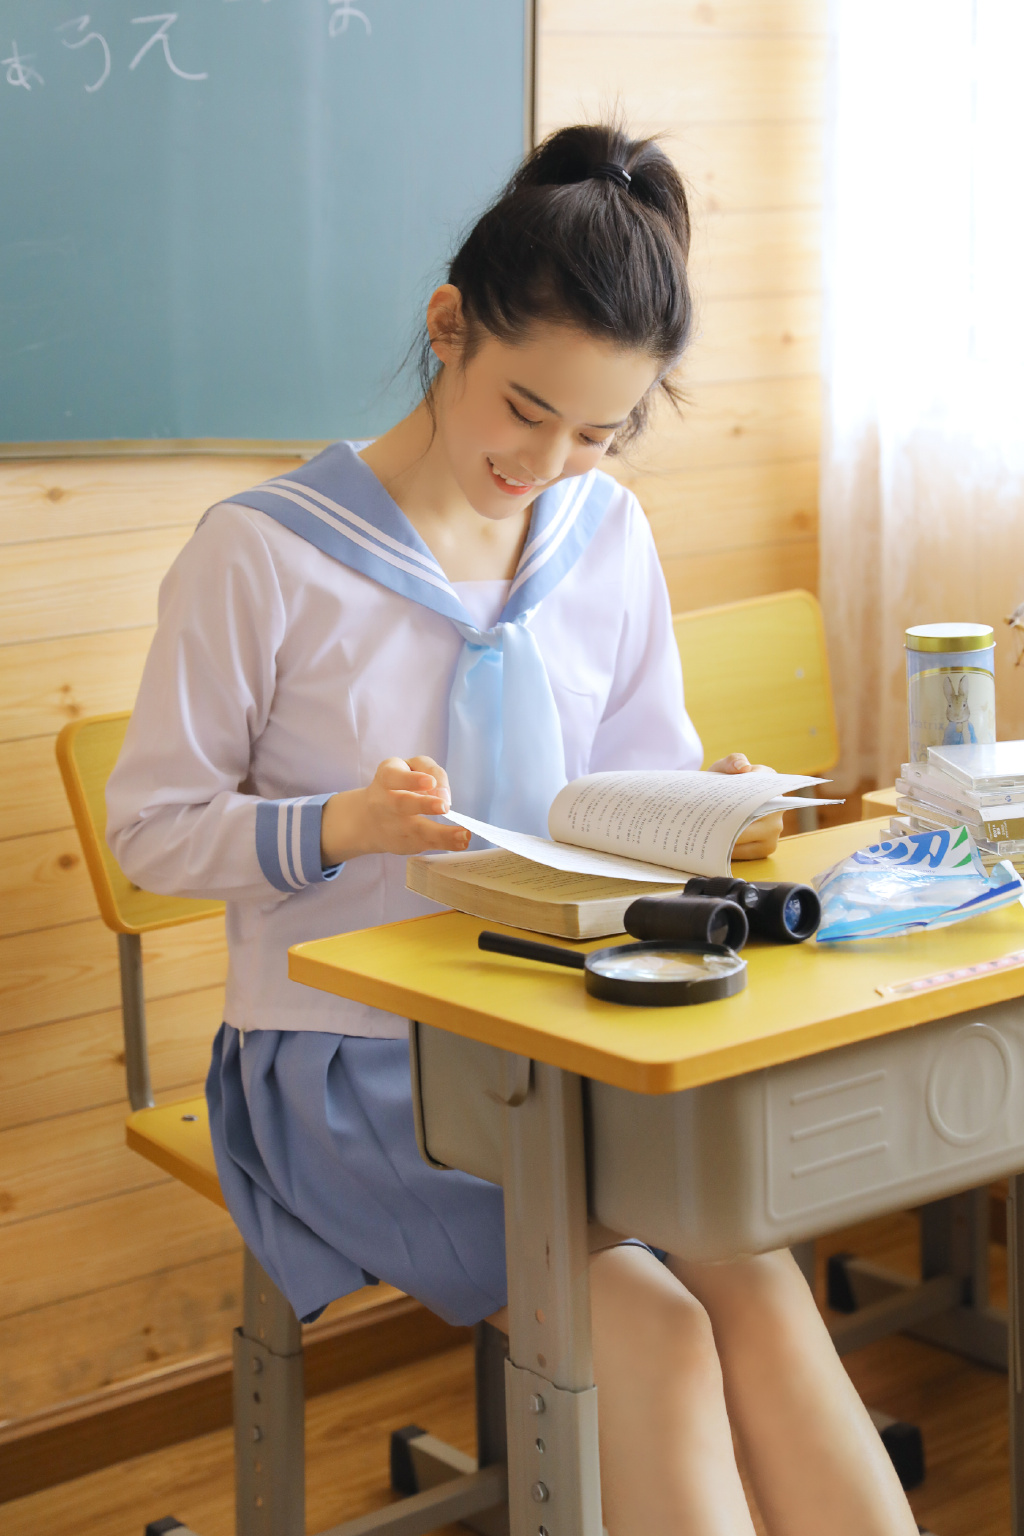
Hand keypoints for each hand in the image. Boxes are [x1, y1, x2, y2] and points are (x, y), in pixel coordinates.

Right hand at [320, 756, 470, 864]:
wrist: (368, 819)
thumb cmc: (398, 785)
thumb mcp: (409, 767)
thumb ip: (430, 771)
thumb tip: (444, 794)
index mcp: (386, 777)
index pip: (394, 776)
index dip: (411, 780)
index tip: (430, 782)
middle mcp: (385, 802)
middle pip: (402, 804)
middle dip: (424, 805)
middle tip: (444, 806)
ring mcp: (392, 826)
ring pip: (416, 830)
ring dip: (441, 834)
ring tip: (464, 835)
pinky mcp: (401, 843)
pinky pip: (423, 844)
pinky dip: (443, 844)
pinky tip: (460, 843)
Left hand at [709, 751, 783, 861]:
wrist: (721, 802)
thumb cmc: (725, 784)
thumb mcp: (724, 768)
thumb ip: (732, 761)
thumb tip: (743, 767)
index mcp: (771, 783)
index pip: (760, 787)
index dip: (742, 793)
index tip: (722, 796)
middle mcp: (778, 807)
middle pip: (752, 816)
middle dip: (729, 819)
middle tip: (706, 819)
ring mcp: (775, 829)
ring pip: (747, 836)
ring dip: (726, 836)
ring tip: (704, 832)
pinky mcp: (767, 847)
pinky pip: (746, 853)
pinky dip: (727, 850)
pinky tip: (711, 845)